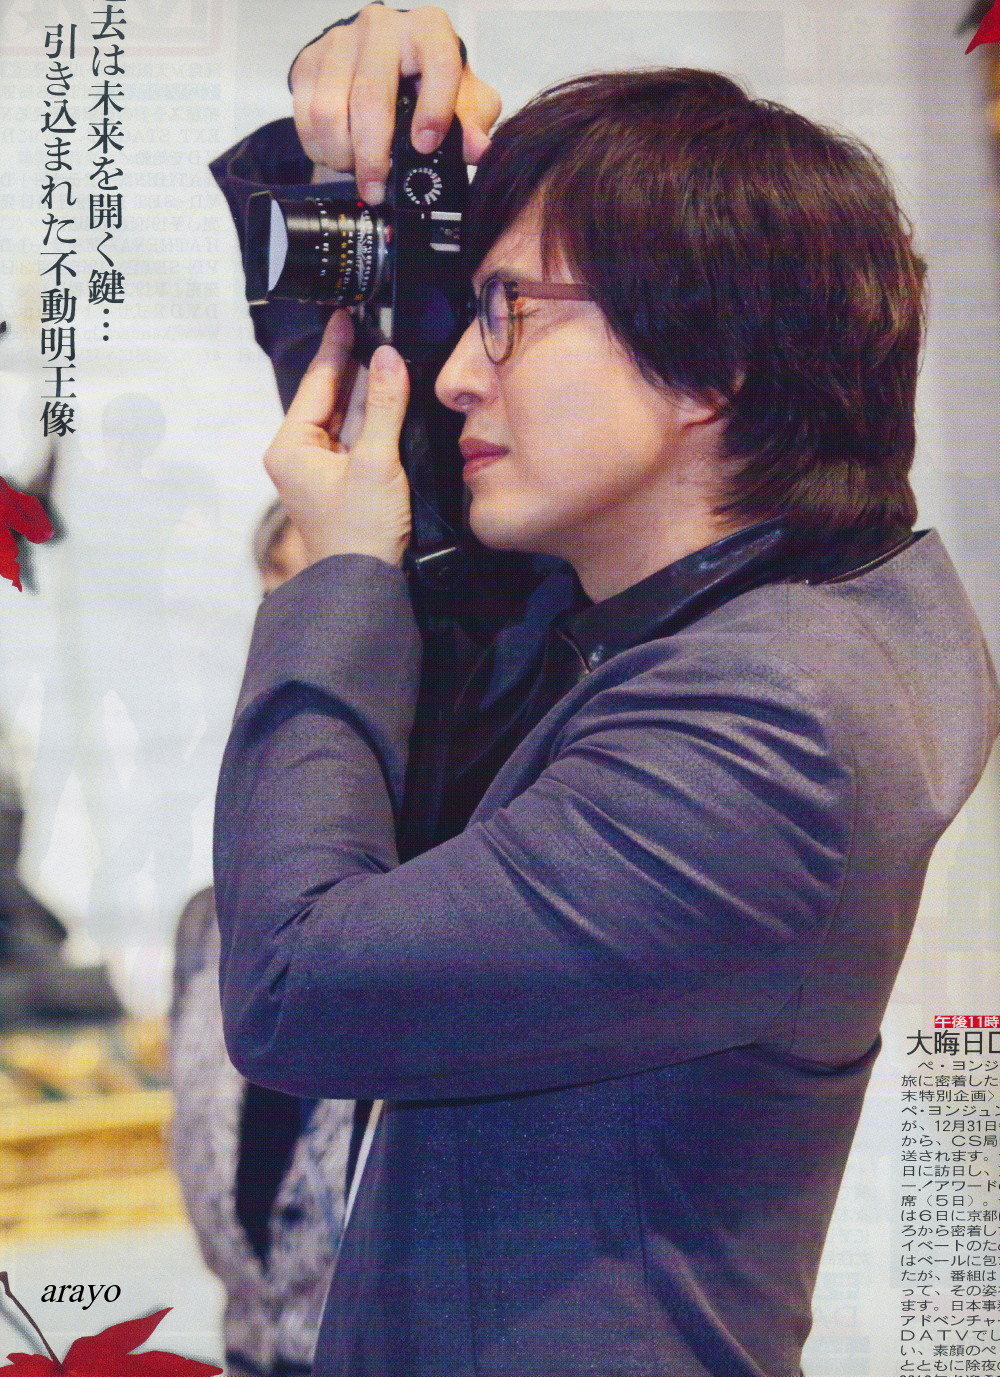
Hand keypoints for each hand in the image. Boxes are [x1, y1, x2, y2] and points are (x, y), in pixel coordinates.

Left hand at [263, 311, 411, 567]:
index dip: (335, 348)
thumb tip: (389, 359)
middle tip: (371, 327)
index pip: (316, 384)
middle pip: (330, 397)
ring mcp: (321, 470)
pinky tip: (390, 396)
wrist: (365, 584)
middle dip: (354, 366)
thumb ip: (384, 406)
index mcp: (291, 447)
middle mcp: (300, 455)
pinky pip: (357, 438)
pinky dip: (374, 418)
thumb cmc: (360, 532)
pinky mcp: (344, 482)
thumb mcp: (376, 462)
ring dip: (367, 391)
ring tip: (385, 354)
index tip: (345, 316)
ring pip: (346, 417)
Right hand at [291, 4, 501, 201]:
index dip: (433, 110)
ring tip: (356, 168)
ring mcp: (341, 41)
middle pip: (370, 97)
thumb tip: (478, 150)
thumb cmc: (425, 80)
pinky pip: (305, 115)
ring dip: (341, 154)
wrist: (383, 60)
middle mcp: (382, 27)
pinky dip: (319, 147)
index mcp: (428, 31)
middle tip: (377, 188)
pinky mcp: (310, 60)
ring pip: (330, 111)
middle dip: (373, 156)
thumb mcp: (461, 98)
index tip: (426, 146)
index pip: (437, 63)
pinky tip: (337, 153)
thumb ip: (472, 123)